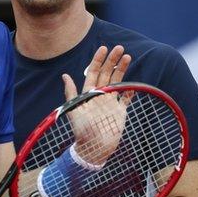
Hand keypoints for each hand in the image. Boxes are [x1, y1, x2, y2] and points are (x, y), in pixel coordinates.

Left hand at [63, 46, 132, 164]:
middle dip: (112, 60)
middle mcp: (99, 94)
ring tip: (128, 57)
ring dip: (122, 69)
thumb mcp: (74, 110)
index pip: (93, 72)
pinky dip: (129, 91)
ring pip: (117, 81)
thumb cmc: (82, 131)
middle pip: (107, 73)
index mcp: (88, 93)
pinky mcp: (120, 111)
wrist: (94, 148)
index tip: (104, 48)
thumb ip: (71, 93)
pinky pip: (125, 98)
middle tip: (120, 48)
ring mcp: (110, 102)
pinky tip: (133, 83)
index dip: (98, 60)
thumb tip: (64, 76)